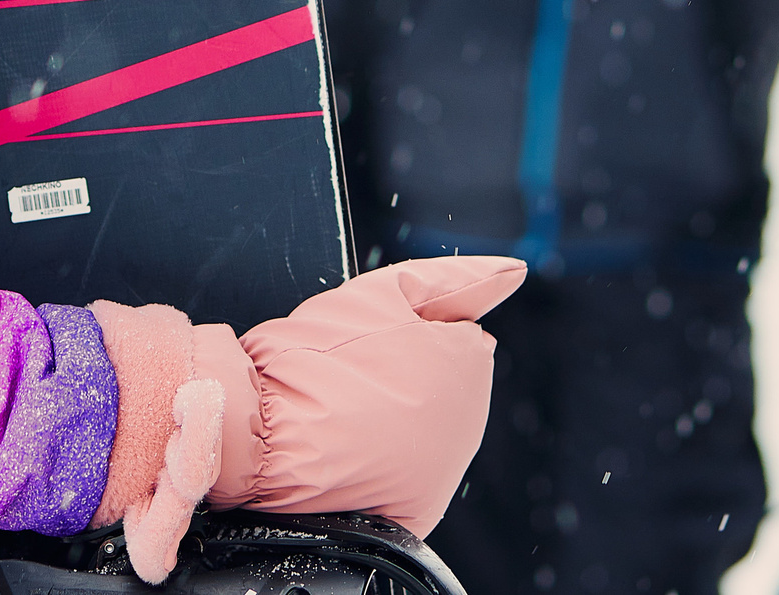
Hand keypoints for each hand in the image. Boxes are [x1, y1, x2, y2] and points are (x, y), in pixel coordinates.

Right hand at [90, 257, 522, 580]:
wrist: (266, 446)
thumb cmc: (317, 366)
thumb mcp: (380, 294)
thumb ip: (452, 279)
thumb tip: (512, 271)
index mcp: (469, 365)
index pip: (449, 327)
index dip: (399, 322)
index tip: (362, 333)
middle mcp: (467, 423)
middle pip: (435, 373)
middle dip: (398, 363)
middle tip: (347, 367)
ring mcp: (440, 471)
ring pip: (415, 418)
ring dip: (384, 407)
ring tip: (338, 404)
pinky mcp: (409, 508)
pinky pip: (395, 463)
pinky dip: (374, 452)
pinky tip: (341, 443)